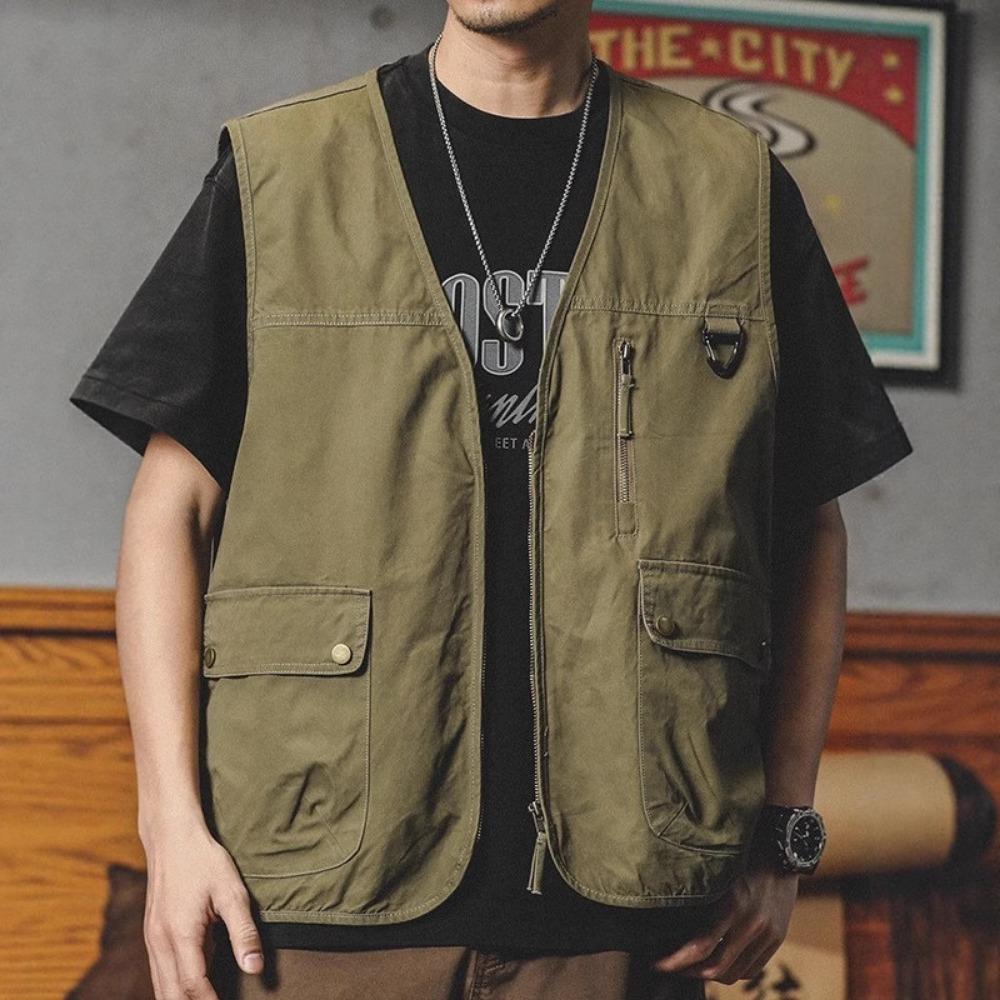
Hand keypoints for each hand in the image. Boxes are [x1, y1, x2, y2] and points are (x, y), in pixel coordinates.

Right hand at [141, 819, 263, 997]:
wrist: (171, 836)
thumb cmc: (204, 860)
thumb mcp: (231, 892)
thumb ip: (243, 932)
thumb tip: (255, 968)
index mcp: (180, 934)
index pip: (194, 985)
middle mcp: (160, 943)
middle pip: (171, 994)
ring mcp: (152, 940)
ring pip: (161, 987)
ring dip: (181, 999)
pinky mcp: (152, 935)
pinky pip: (159, 973)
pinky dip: (173, 987)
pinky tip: (191, 989)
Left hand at [650, 866, 799, 984]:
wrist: (783, 848)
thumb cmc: (741, 853)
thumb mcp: (717, 871)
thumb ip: (700, 896)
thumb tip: (670, 919)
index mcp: (733, 903)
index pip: (701, 946)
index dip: (677, 960)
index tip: (658, 963)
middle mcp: (753, 923)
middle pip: (717, 967)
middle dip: (689, 971)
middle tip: (670, 966)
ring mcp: (768, 933)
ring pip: (735, 973)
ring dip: (711, 974)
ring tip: (691, 966)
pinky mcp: (778, 938)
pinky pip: (752, 969)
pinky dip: (733, 971)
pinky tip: (718, 963)